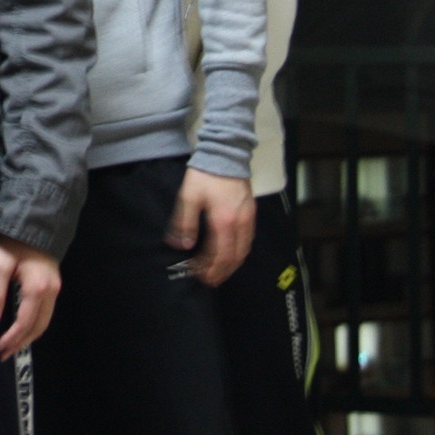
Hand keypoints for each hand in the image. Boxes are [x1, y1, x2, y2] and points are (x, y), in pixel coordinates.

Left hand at [0, 237, 60, 358]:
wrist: (33, 222)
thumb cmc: (13, 242)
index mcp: (37, 288)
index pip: (25, 322)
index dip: (12, 338)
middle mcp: (51, 292)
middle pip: (38, 327)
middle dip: (21, 343)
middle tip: (3, 354)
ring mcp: (55, 289)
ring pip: (45, 322)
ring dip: (28, 337)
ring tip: (11, 346)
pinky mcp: (54, 286)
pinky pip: (46, 313)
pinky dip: (34, 326)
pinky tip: (22, 330)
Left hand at [168, 168, 254, 285]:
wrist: (226, 154)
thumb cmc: (206, 174)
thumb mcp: (189, 196)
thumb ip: (185, 222)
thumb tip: (183, 245)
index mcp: (224, 222)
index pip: (219, 256)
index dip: (209, 269)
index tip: (198, 276)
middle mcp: (240, 225)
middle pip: (234, 258)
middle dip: (221, 273)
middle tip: (209, 281)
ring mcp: (249, 220)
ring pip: (244, 252)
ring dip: (231, 266)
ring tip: (218, 272)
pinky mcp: (251, 214)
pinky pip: (248, 242)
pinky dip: (239, 254)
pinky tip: (230, 255)